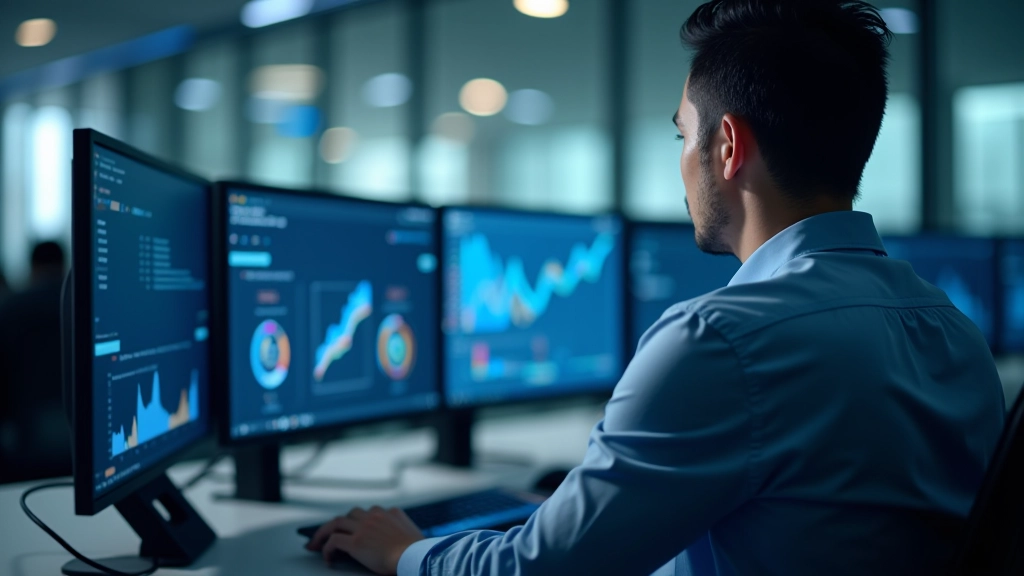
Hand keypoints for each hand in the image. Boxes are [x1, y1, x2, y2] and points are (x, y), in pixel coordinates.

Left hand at [306, 506, 424, 574]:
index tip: (351, 529)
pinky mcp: (356, 541)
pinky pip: (334, 541)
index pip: (368, 512)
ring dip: (324, 533)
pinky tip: (327, 557)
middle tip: (327, 534)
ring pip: (336, 523)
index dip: (357, 521)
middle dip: (338, 524)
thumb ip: (401, 528)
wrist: (415, 557)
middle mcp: (375, 515)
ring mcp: (364, 527)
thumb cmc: (418, 552)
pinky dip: (326, 548)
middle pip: (350, 514)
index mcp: (391, 512)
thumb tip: (398, 537)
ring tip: (315, 544)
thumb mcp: (413, 533)